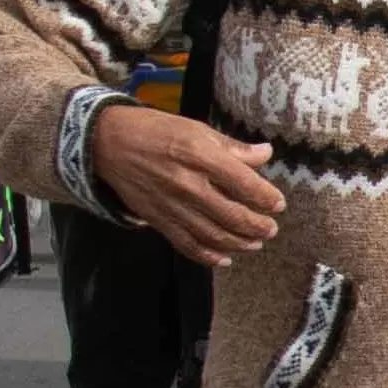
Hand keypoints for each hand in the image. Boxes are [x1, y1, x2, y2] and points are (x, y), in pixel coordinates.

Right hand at [89, 102, 284, 267]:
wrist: (109, 143)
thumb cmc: (156, 131)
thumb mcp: (197, 129)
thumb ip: (233, 147)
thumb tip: (265, 154)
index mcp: (200, 155)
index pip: (244, 184)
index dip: (266, 198)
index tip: (278, 204)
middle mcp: (187, 184)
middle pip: (232, 216)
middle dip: (258, 226)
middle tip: (271, 229)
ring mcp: (172, 206)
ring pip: (213, 235)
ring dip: (239, 243)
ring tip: (255, 243)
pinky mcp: (159, 220)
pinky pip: (187, 245)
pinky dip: (208, 256)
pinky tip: (225, 258)